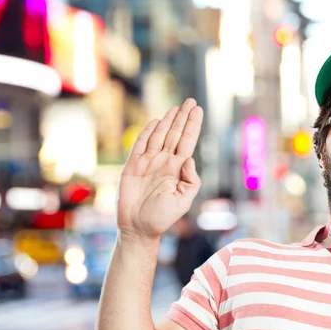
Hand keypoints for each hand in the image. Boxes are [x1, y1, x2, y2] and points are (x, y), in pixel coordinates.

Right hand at [116, 98, 203, 240]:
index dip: (192, 126)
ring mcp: (148, 163)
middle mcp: (164, 163)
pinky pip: (140, 144)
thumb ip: (191, 180)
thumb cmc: (162, 218)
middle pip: (175, 134)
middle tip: (190, 101)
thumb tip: (190, 158)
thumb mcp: (184, 201)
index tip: (198, 110)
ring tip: (176, 107)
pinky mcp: (132, 166)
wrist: (138, 228)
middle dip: (183, 118)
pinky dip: (147, 132)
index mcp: (177, 170)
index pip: (187, 142)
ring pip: (159, 136)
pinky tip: (156, 121)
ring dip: (168, 121)